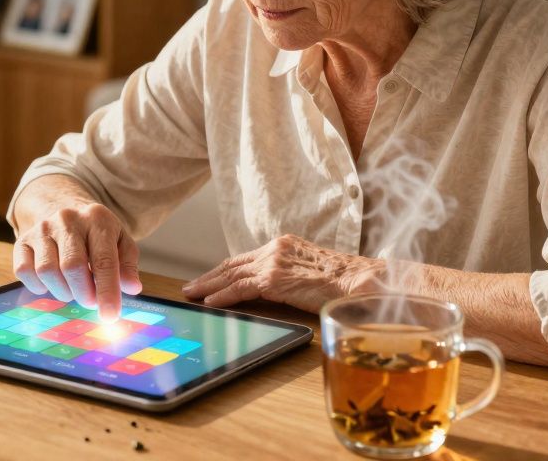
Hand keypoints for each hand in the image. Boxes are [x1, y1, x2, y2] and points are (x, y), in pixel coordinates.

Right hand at [12, 202, 142, 320]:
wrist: (63, 210)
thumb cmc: (96, 234)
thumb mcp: (120, 241)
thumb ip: (127, 264)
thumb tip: (132, 287)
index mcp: (97, 218)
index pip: (103, 260)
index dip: (107, 291)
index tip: (110, 316)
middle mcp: (67, 219)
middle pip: (72, 267)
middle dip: (83, 294)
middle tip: (91, 301)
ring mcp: (42, 229)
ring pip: (47, 271)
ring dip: (63, 291)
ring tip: (73, 289)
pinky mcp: (22, 240)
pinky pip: (24, 271)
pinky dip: (39, 286)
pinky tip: (52, 282)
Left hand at [181, 234, 382, 312]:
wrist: (358, 280)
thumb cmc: (343, 280)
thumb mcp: (311, 271)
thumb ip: (290, 274)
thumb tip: (275, 289)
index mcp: (283, 245)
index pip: (245, 258)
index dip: (224, 270)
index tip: (209, 279)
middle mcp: (275, 248)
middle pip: (233, 264)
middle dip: (209, 277)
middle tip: (190, 287)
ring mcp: (273, 262)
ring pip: (231, 275)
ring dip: (208, 286)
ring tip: (192, 295)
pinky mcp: (274, 279)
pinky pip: (240, 288)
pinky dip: (222, 296)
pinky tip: (210, 303)